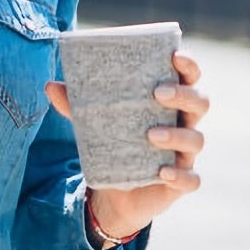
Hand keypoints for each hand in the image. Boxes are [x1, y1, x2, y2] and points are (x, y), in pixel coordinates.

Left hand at [46, 50, 209, 239]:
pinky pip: (190, 179)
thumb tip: (50, 85)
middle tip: (157, 92)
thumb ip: (75, 105)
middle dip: (183, 94)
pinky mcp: (179, 182)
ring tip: (150, 134)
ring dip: (177, 134)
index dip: (188, 65)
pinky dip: (180, 176)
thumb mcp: (94, 124)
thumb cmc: (113, 146)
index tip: (175, 55)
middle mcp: (183, 124)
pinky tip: (163, 172)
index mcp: (169, 103)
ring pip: (196, 139)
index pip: (189, 77)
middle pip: (200, 103)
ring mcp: (185, 154)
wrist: (115, 194)